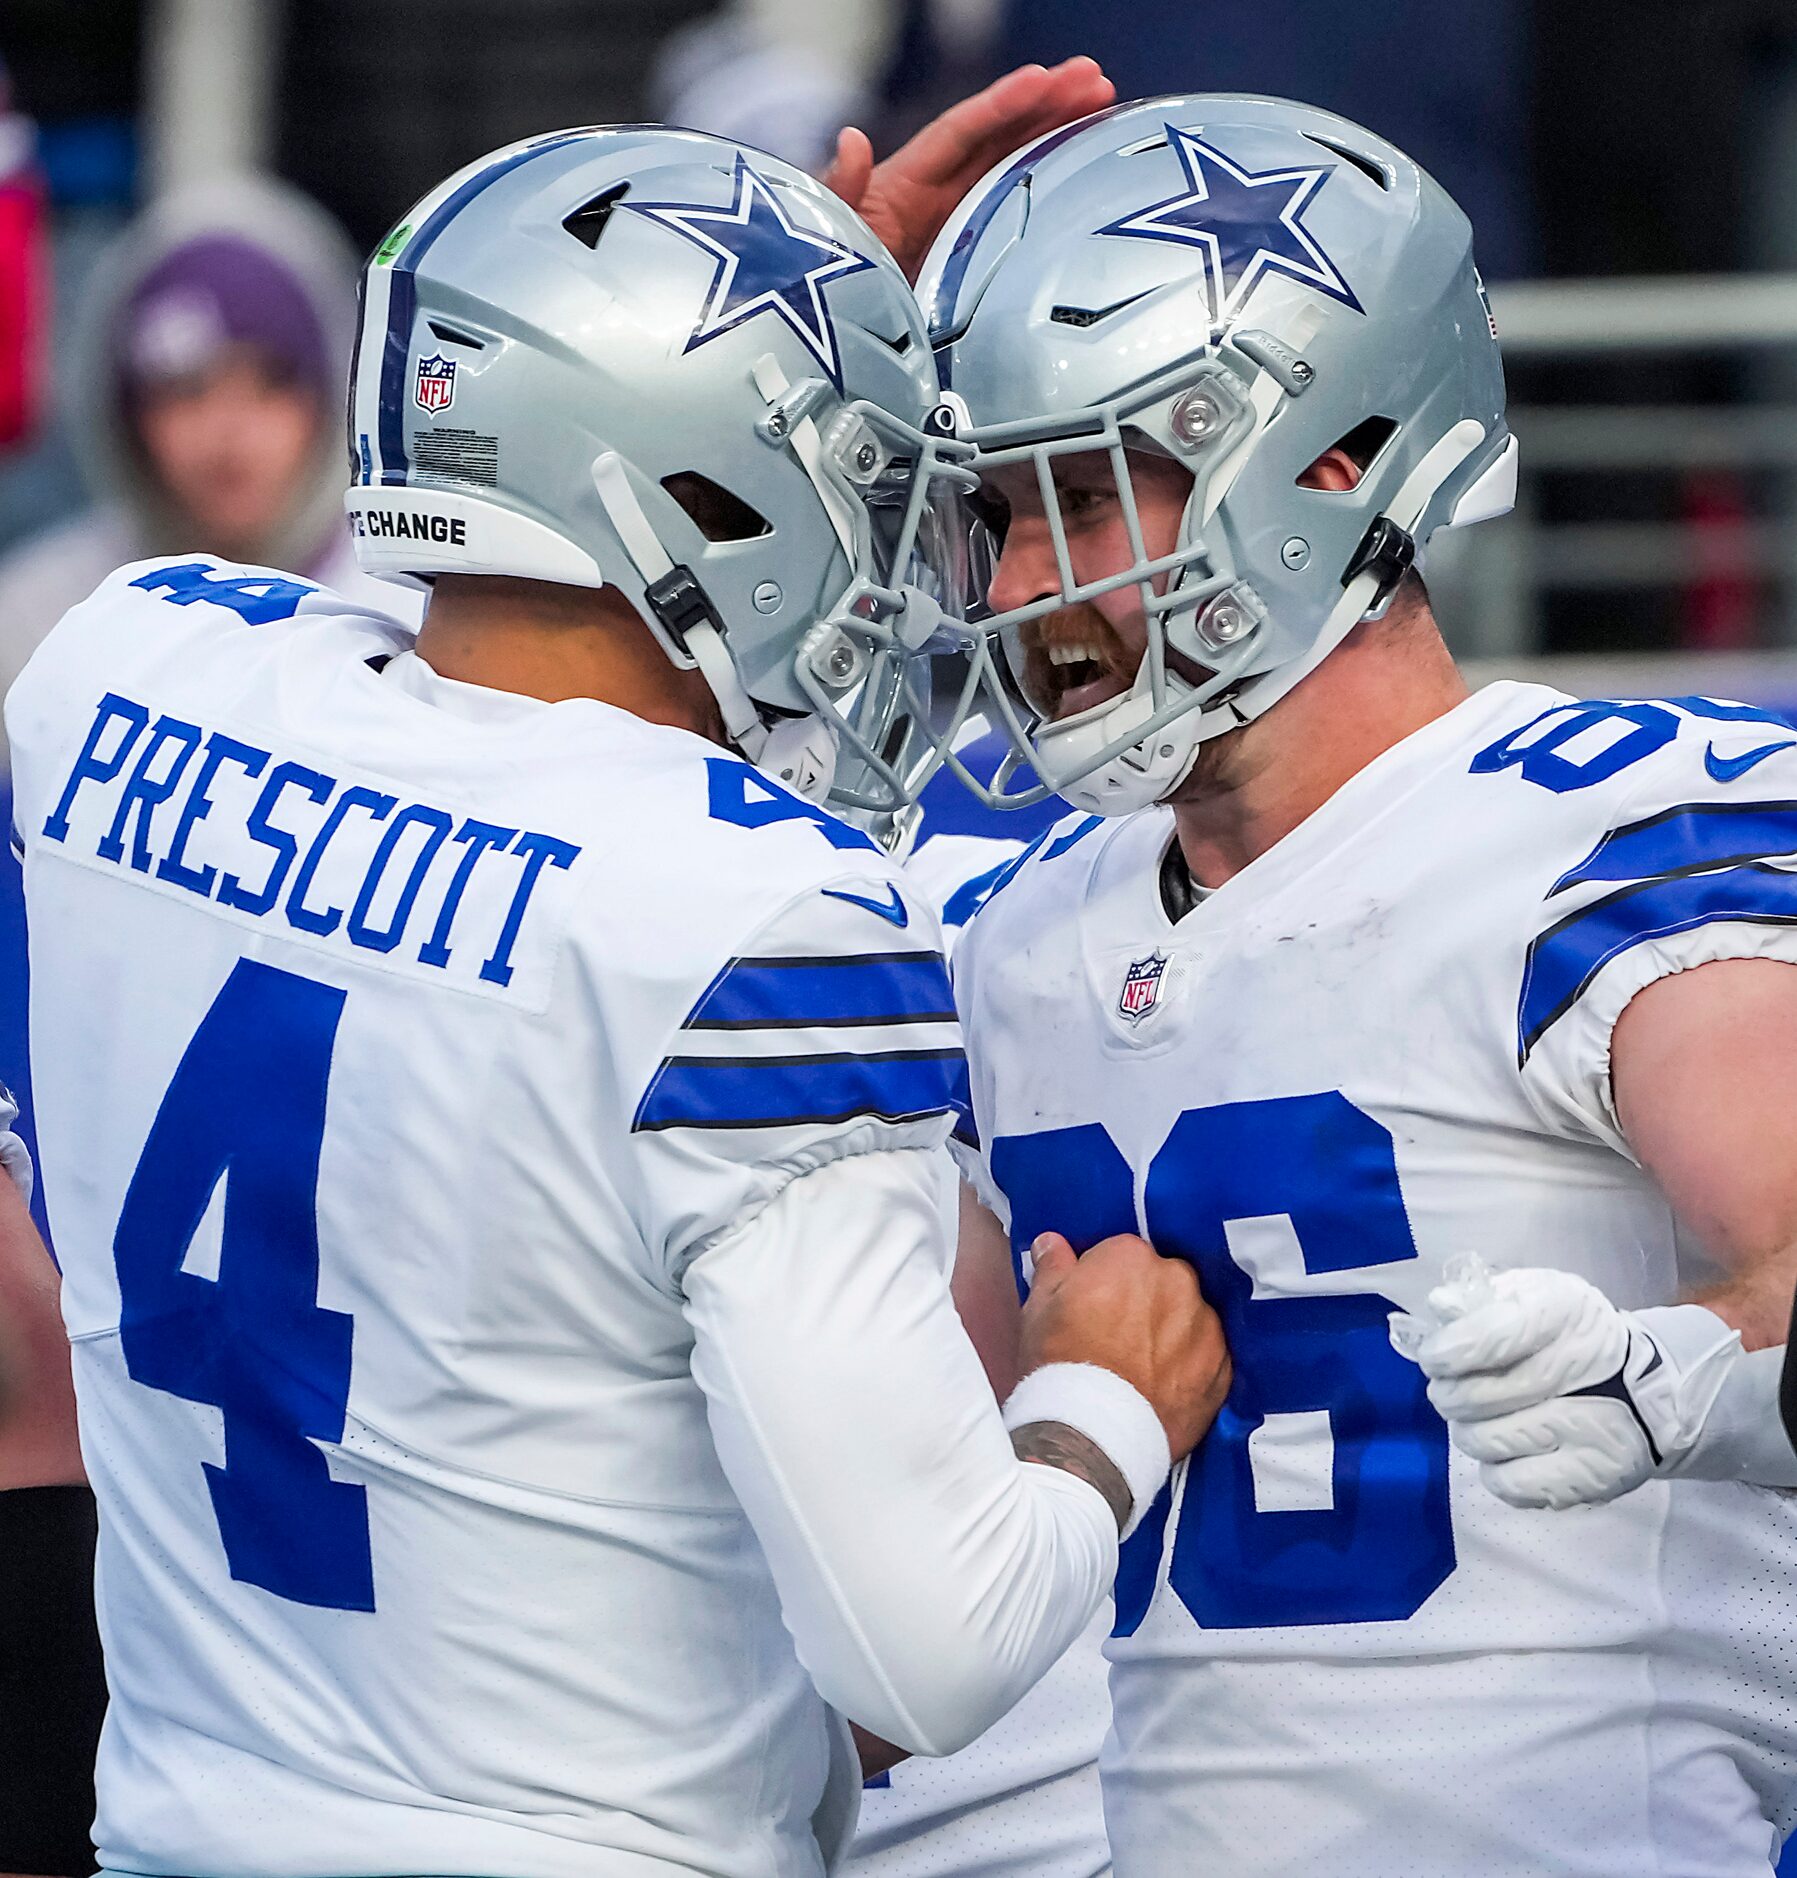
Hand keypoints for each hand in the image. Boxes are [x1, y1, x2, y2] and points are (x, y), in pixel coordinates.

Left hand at [822, 58, 1115, 281]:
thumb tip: (851, 140)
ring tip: (1103, 105)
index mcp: (903, 187)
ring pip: (1013, 168)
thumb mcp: (825, 235)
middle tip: (1095, 80)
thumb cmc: (819, 289)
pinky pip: (1013, 218)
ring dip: (1056, 134)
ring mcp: (954, 229)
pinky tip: (1083, 176)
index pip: (962, 134)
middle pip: (998, 139)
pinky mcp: (968, 264)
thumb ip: (838, 190)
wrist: (829, 343)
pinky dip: (1048, 190)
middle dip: (1045, 105)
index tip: (1044, 79)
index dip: (1002, 105)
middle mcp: (934, 200)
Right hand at [1020, 1231, 1229, 1460]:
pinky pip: (1207, 1354)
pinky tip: (1164, 1386)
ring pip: (1188, 1316)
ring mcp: (1205, 1324)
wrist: (1093, 1434)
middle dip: (1144, 1301)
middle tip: (1117, 1337)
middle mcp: (1177, 1280)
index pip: (1121, 1255)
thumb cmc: (1060, 1363)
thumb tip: (1052, 1243)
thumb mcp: (1039, 1309)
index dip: (1104, 1280)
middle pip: (1161, 1280)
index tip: (1093, 1306)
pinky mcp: (1223, 1367)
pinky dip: (1191, 1365)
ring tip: (1143, 1367)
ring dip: (1171, 1331)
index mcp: (1130, 1257)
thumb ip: (1053, 1268)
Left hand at [1400, 1265, 1739, 1510]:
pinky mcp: (1590, 1478)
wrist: (1648, 1392)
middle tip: (1451, 1392)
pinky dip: (1494, 1468)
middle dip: (1449, 1395)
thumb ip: (1483, 1300)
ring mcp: (1588, 1428)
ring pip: (1483, 1441)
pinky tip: (1507, 1451)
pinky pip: (1509, 1483)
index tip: (1435, 1359)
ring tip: (1480, 1420)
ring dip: (1468, 1431)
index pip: (1489, 1336)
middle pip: (1476, 1396)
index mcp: (1561, 1312)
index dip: (1449, 1351)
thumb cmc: (1572, 1338)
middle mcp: (1579, 1368)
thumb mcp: (1534, 1297)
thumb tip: (1441, 1306)